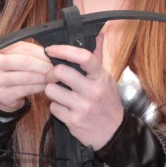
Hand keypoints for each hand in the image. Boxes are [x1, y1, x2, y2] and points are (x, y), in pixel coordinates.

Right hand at [0, 40, 51, 111]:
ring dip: (43, 77)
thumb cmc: (11, 72)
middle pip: (24, 61)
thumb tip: (51, 52)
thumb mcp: (14, 58)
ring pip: (27, 77)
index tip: (52, 55)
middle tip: (55, 68)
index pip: (21, 47)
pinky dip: (39, 87)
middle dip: (43, 65)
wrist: (0, 96)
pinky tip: (45, 86)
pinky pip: (26, 89)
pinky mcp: (3, 96)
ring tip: (52, 77)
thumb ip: (28, 53)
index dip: (39, 51)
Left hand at [44, 34, 123, 149]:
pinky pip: (53, 108)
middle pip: (60, 72)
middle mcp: (93, 91)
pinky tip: (64, 108)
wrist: (114, 133)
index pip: (84, 57)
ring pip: (52, 90)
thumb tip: (98, 33)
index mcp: (101, 77)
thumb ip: (98, 57)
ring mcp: (83, 106)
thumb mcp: (106, 79)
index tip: (51, 49)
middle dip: (50, 73)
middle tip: (52, 76)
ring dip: (51, 91)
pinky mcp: (74, 121)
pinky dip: (55, 107)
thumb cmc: (108, 102)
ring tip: (59, 94)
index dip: (64, 50)